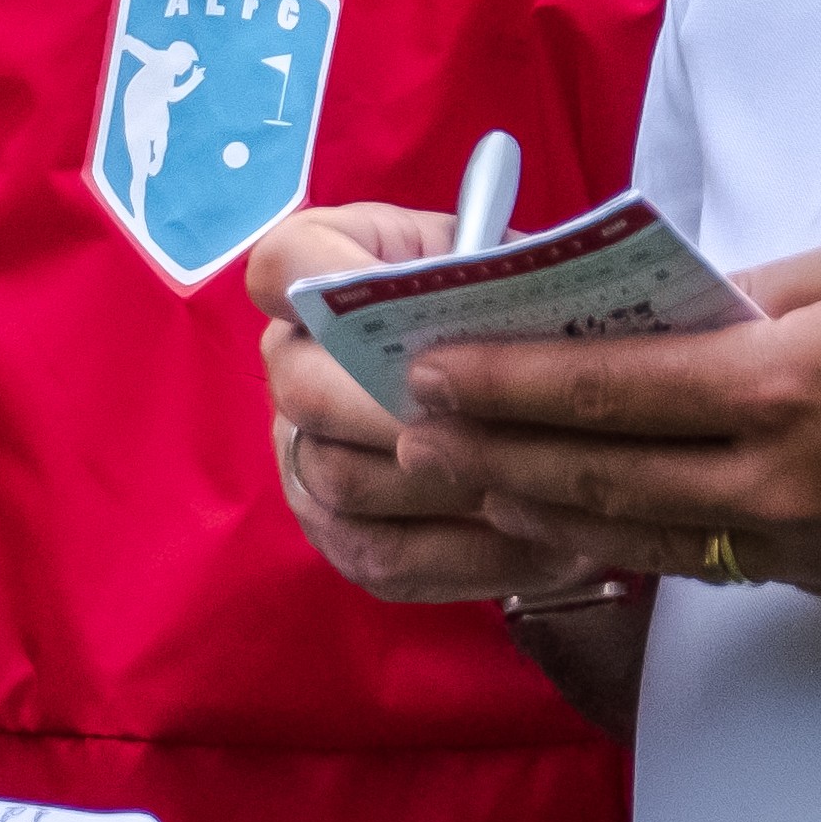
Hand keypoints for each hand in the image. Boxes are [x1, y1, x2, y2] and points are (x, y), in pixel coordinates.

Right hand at [245, 205, 622, 603]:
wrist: (539, 408)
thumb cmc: (519, 324)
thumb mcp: (512, 278)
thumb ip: (494, 281)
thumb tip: (505, 304)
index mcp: (321, 278)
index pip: (281, 267)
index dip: (329, 282)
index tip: (414, 307)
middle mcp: (291, 363)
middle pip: (307, 389)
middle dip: (405, 411)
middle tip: (495, 423)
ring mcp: (303, 454)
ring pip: (343, 479)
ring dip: (443, 485)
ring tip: (533, 483)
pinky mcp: (338, 534)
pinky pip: (384, 554)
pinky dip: (466, 553)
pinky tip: (533, 538)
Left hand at [401, 220, 820, 602]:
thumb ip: (754, 292)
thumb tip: (656, 309)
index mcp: (790, 389)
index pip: (608, 392)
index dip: (504, 384)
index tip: (431, 371)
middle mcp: (787, 485)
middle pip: (599, 478)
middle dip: (492, 455)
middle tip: (413, 431)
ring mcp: (812, 547)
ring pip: (641, 538)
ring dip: (544, 508)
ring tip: (473, 478)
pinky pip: (708, 563)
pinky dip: (630, 540)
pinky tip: (582, 516)